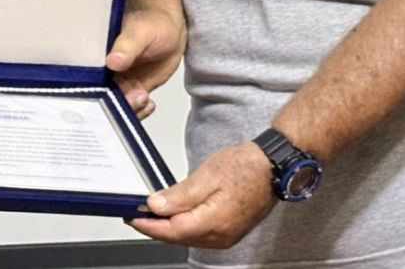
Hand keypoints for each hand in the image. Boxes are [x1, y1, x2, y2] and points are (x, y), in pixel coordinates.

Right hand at [106, 7, 184, 117]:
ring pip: (117, 105)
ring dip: (129, 108)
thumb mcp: (139, 32)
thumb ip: (127, 47)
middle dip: (114, 105)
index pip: (89, 80)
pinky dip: (139, 109)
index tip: (108, 95)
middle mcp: (105, 72)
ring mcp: (120, 83)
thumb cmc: (152, 23)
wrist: (170, 29)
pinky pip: (132, 106)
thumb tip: (113, 61)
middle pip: (102, 97)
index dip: (96, 92)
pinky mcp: (133, 90)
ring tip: (142, 96)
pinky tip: (148, 103)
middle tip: (132, 97)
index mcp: (98, 57)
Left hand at [130, 141, 276, 247]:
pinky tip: (174, 215)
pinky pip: (198, 234)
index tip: (132, 217)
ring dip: (167, 227)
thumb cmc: (246, 167)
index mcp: (214, 222)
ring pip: (187, 237)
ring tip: (150, 213)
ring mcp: (225, 236)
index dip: (148, 225)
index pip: (171, 231)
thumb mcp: (208, 175)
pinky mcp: (227, 232)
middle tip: (135, 213)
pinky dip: (182, 226)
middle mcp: (220, 236)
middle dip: (154, 227)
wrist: (273, 168)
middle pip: (177, 237)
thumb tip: (156, 206)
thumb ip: (180, 195)